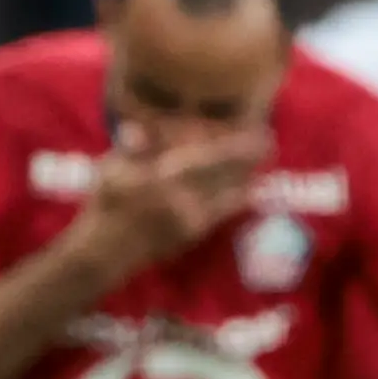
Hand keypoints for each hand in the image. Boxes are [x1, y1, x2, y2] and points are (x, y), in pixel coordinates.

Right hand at [70, 119, 268, 277]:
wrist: (108, 250)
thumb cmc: (107, 203)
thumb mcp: (112, 169)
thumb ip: (132, 148)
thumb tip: (139, 128)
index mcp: (162, 179)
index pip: (206, 159)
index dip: (234, 147)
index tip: (254, 133)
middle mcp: (182, 199)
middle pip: (225, 176)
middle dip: (249, 160)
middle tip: (270, 142)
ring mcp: (191, 219)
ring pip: (227, 194)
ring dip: (245, 177)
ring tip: (263, 161)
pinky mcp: (194, 234)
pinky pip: (221, 211)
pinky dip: (234, 198)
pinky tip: (247, 189)